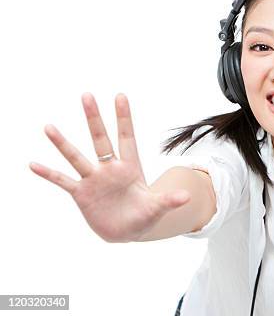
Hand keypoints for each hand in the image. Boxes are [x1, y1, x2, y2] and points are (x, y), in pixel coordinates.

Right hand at [29, 93, 190, 241]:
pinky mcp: (82, 194)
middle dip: (94, 119)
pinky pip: (63, 181)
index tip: (120, 96)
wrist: (127, 230)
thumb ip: (169, 201)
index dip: (124, 118)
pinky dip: (49, 174)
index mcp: (130, 167)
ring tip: (49, 127)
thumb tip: (188, 196)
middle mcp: (110, 169)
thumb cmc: (144, 215)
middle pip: (100, 140)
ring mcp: (94, 180)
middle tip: (86, 95)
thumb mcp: (158, 209)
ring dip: (63, 143)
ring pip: (77, 157)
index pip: (127, 137)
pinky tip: (34, 164)